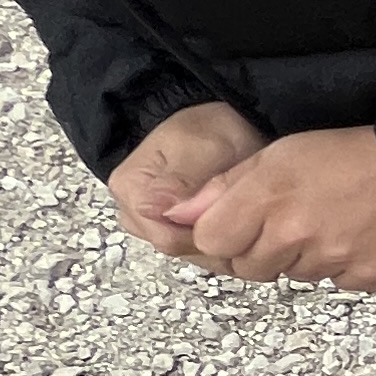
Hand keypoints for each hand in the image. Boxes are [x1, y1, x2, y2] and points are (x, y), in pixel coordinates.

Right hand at [103, 100, 265, 259]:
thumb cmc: (210, 128)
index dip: (208, 236)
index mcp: (131, 190)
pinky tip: (236, 218)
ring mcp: (150, 223)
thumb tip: (163, 211)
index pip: (168, 240)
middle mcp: (133, 211)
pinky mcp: (171, 228)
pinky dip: (223, 241)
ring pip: (191, 253)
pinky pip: (199, 250)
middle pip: (179, 250)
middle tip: (243, 210)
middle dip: (217, 240)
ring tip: (241, 209)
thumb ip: (181, 180)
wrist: (219, 122)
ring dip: (222, 241)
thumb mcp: (202, 146)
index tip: (233, 215)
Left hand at [171, 123, 375, 289]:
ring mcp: (332, 262)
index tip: (242, 221)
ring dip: (302, 257)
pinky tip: (358, 238)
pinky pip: (336, 283)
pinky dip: (342, 266)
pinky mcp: (366, 279)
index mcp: (267, 197)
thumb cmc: (352, 153)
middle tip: (291, 221)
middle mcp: (294, 235)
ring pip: (293, 275)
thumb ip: (225, 186)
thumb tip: (175, 214)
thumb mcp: (280, 153)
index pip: (212, 240)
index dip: (223, 232)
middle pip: (249, 268)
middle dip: (260, 249)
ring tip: (330, 224)